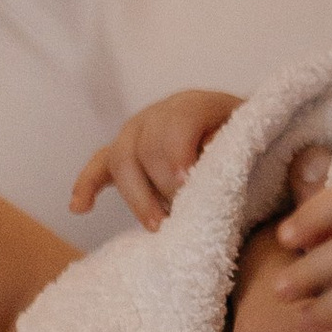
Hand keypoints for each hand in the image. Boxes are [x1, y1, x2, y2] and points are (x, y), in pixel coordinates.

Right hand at [70, 88, 244, 229]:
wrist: (241, 141)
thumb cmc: (250, 146)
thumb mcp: (252, 142)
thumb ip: (234, 146)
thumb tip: (207, 150)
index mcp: (195, 104)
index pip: (176, 122)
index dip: (178, 153)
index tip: (188, 185)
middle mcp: (160, 112)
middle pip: (145, 145)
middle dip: (162, 185)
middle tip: (183, 217)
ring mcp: (136, 131)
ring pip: (120, 158)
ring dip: (137, 197)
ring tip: (157, 227)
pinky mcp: (121, 151)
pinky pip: (98, 165)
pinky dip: (86, 185)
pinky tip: (79, 208)